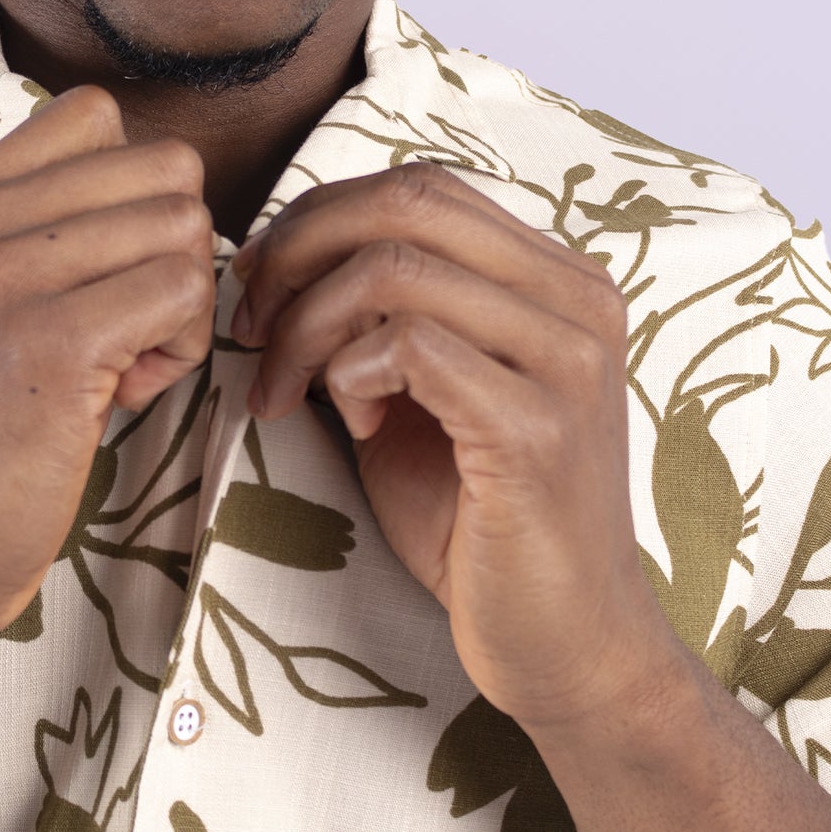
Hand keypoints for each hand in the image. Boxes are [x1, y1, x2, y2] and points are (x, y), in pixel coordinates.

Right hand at [0, 87, 215, 670]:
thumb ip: (31, 228)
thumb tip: (164, 185)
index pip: (92, 114)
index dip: (133, 191)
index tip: (102, 270)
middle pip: (161, 166)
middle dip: (173, 249)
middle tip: (127, 327)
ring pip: (183, 225)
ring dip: (182, 304)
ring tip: (123, 365)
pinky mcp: (45, 345)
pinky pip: (182, 289)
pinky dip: (182, 348)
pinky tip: (126, 395)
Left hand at [233, 163, 674, 732]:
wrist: (562, 646)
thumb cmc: (477, 519)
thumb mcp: (422, 390)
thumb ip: (379, 313)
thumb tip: (275, 253)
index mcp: (558, 278)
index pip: (421, 186)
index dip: (321, 216)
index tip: (260, 281)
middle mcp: (579, 301)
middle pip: (407, 202)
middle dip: (299, 251)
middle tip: (251, 320)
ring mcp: (567, 361)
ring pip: (396, 269)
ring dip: (308, 324)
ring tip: (288, 389)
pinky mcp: (538, 429)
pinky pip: (410, 346)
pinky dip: (350, 374)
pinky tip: (355, 424)